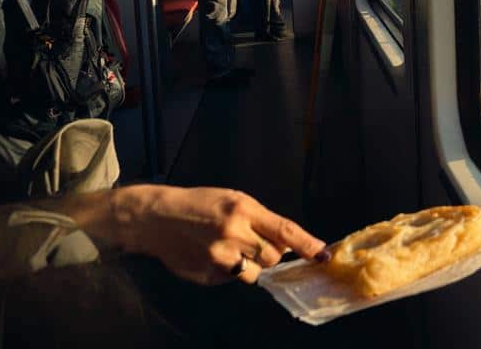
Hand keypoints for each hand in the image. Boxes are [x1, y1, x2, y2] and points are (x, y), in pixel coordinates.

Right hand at [110, 186, 327, 285]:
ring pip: (255, 273)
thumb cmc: (200, 204)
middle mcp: (232, 234)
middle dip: (272, 253)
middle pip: (274, 256)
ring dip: (252, 265)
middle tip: (253, 241)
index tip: (323, 254)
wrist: (156, 218)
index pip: (284, 230)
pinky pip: (233, 280)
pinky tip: (213, 255)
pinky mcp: (207, 276)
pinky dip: (231, 271)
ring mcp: (218, 258)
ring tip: (230, 248)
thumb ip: (262, 220)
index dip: (307, 245)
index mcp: (243, 209)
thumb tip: (289, 244)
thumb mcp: (234, 200)